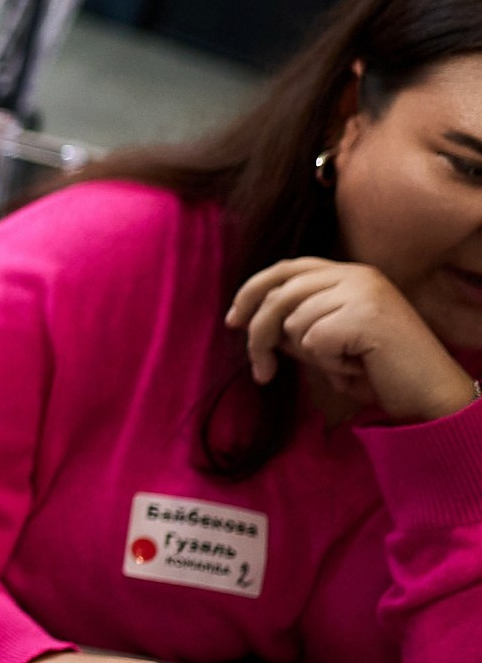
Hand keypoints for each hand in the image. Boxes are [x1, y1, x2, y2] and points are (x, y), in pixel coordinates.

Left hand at [226, 257, 476, 422]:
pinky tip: (356, 367)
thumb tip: (247, 320)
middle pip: (278, 296)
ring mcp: (362, 291)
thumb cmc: (377, 370)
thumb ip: (295, 324)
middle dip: (258, 336)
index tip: (232, 321)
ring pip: (292, 322)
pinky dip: (326, 364)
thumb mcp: (328, 341)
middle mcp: (356, 275)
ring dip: (308, 356)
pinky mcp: (364, 314)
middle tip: (261, 372)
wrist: (428, 392)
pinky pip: (313, 341)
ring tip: (344, 365)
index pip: (286, 269)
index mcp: (349, 274)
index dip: (252, 292)